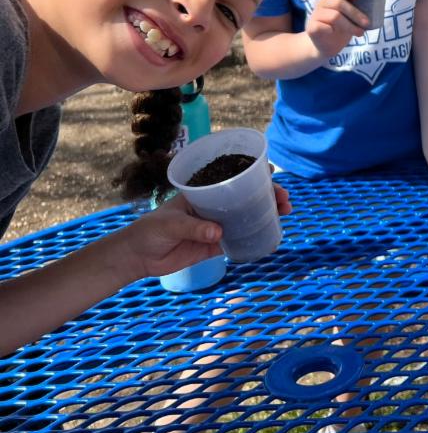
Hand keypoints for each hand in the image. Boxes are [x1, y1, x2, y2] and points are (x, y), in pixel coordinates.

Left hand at [124, 186, 291, 278]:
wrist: (138, 257)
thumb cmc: (150, 230)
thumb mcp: (170, 224)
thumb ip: (194, 227)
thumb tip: (219, 233)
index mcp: (203, 192)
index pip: (231, 178)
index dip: (253, 174)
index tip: (272, 175)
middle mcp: (214, 206)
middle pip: (247, 197)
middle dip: (268, 195)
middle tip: (284, 200)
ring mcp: (217, 225)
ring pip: (248, 217)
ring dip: (267, 214)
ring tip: (284, 213)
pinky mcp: (216, 246)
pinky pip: (241, 240)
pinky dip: (257, 237)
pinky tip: (271, 235)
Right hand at [305, 0, 368, 57]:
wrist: (326, 45)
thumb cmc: (341, 27)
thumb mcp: (350, 16)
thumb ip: (356, 8)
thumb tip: (377, 5)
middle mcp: (321, 4)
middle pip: (337, 3)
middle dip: (355, 13)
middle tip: (366, 22)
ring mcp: (315, 15)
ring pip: (334, 16)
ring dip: (350, 26)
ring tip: (360, 33)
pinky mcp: (312, 28)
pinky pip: (321, 27)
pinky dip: (331, 30)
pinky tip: (335, 34)